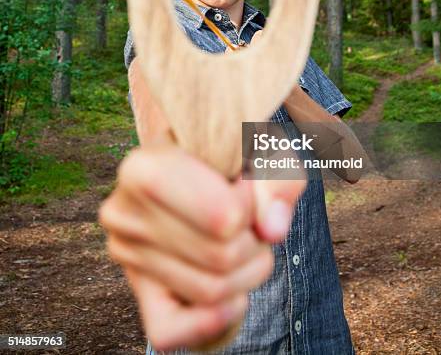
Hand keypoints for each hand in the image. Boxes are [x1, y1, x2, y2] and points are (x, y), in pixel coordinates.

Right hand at [99, 144, 273, 349]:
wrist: (203, 168)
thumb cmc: (231, 157)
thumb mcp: (263, 150)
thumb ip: (276, 179)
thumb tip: (272, 230)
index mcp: (143, 166)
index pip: (224, 217)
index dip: (252, 210)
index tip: (246, 185)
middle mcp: (122, 210)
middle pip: (221, 257)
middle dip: (255, 243)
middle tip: (250, 218)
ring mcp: (126, 253)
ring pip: (209, 292)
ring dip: (247, 271)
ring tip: (244, 240)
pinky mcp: (137, 289)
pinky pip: (169, 331)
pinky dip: (213, 319)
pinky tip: (235, 293)